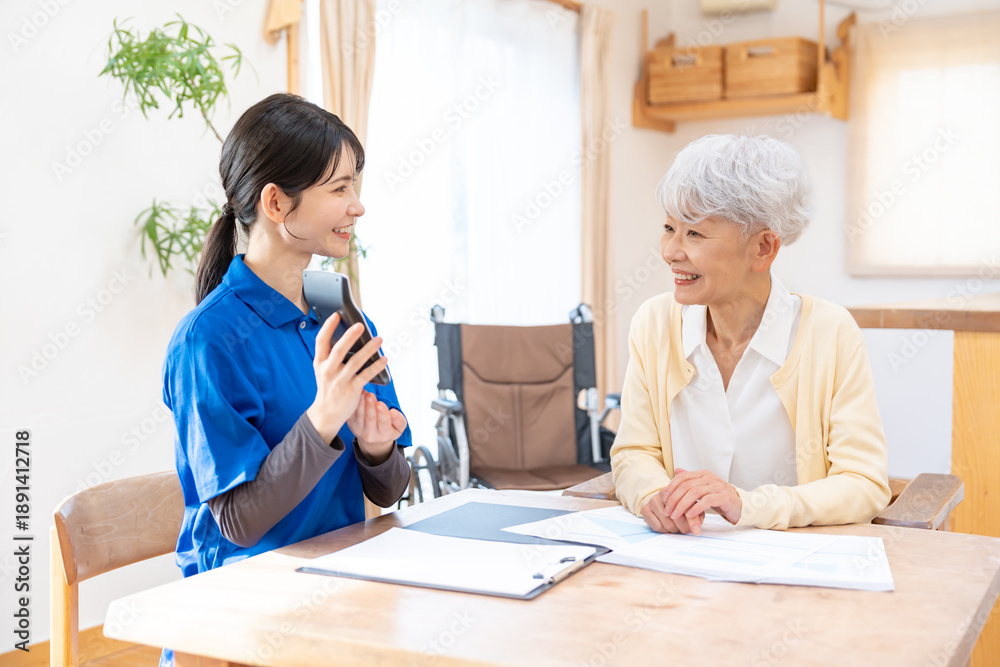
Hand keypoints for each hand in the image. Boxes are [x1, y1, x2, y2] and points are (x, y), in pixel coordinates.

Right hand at [306, 313, 390, 443]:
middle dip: (349, 337)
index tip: (336, 315)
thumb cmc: (328, 387)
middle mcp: (328, 370)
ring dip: (369, 350)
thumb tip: (348, 335)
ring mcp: (340, 381)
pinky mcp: (351, 390)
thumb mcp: (323, 370)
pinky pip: (366, 376)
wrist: (326, 413)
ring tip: (379, 340)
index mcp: (320, 363)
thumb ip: (331, 355)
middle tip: (360, 325)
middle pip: (338, 350)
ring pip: (355, 362)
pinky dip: (376, 367)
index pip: (321, 341)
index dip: (328, 327)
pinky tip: (384, 360)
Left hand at [348, 390, 407, 464]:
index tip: (380, 404)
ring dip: (361, 403)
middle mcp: (371, 435)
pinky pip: (353, 414)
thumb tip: (393, 412)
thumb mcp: (399, 427)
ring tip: (363, 393)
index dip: (382, 413)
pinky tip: (358, 396)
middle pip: (370, 418)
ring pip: (360, 415)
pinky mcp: (352, 425)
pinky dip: (355, 404)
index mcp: (384, 435)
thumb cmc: (388, 429)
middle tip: (370, 395)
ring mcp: (359, 430)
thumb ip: (399, 420)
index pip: (384, 423)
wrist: (374, 439)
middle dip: (370, 406)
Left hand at [655, 468, 741, 534]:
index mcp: (702, 474)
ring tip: (676, 515)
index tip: (664, 499)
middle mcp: (709, 478)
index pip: (682, 477)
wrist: (738, 504)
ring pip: (695, 493)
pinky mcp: (724, 496)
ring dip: (682, 505)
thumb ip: (690, 479)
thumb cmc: (718, 497)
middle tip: (668, 511)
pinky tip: (689, 515)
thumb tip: (676, 471)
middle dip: (674, 499)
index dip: (671, 487)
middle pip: (687, 486)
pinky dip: (696, 508)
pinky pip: (707, 500)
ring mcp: (717, 486)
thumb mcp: (702, 487)